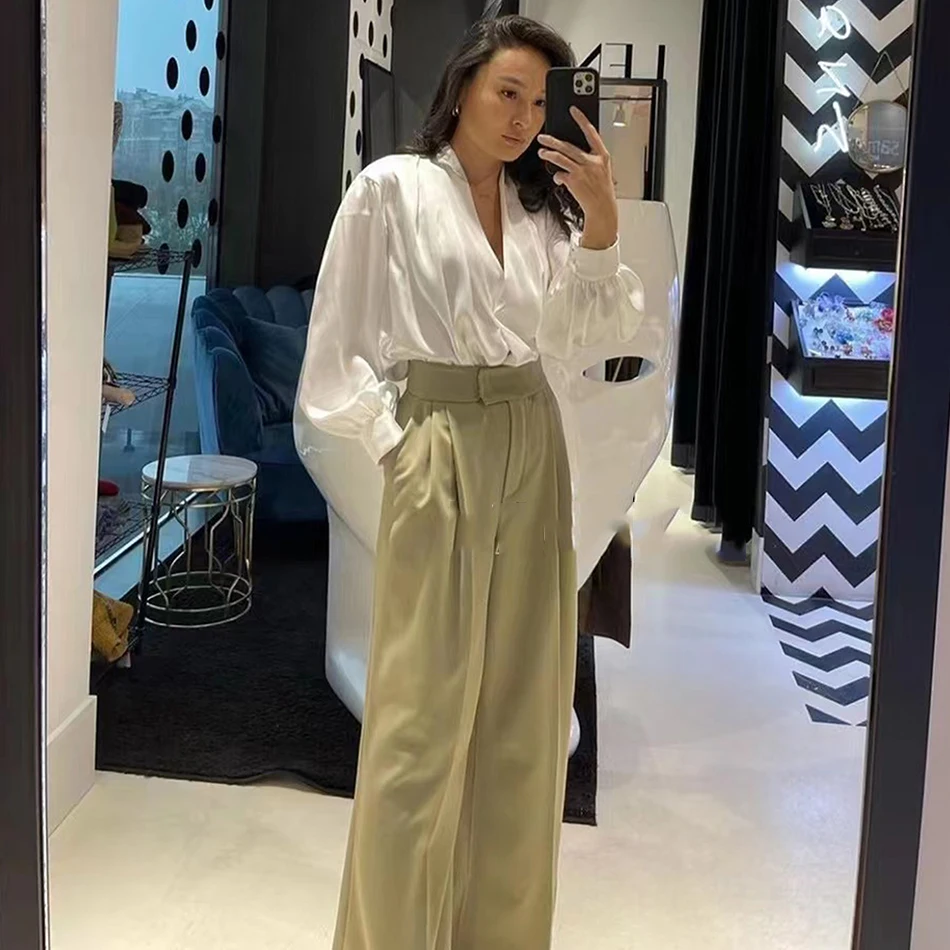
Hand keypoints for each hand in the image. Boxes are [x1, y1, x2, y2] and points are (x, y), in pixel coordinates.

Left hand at [537, 107, 618, 249]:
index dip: (581, 119)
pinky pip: (560, 174)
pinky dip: (557, 176)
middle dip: (553, 141)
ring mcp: (582, 171)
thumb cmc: (602, 190)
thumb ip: (590, 159)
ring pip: (561, 158)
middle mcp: (592, 161)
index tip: (573, 110)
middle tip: (543, 137)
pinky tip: (558, 178)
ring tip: (541, 152)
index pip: (591, 132)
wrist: (602, 208)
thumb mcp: (602, 171)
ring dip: (549, 155)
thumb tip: (572, 153)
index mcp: (602, 156)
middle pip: (568, 146)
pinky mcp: (574, 181)